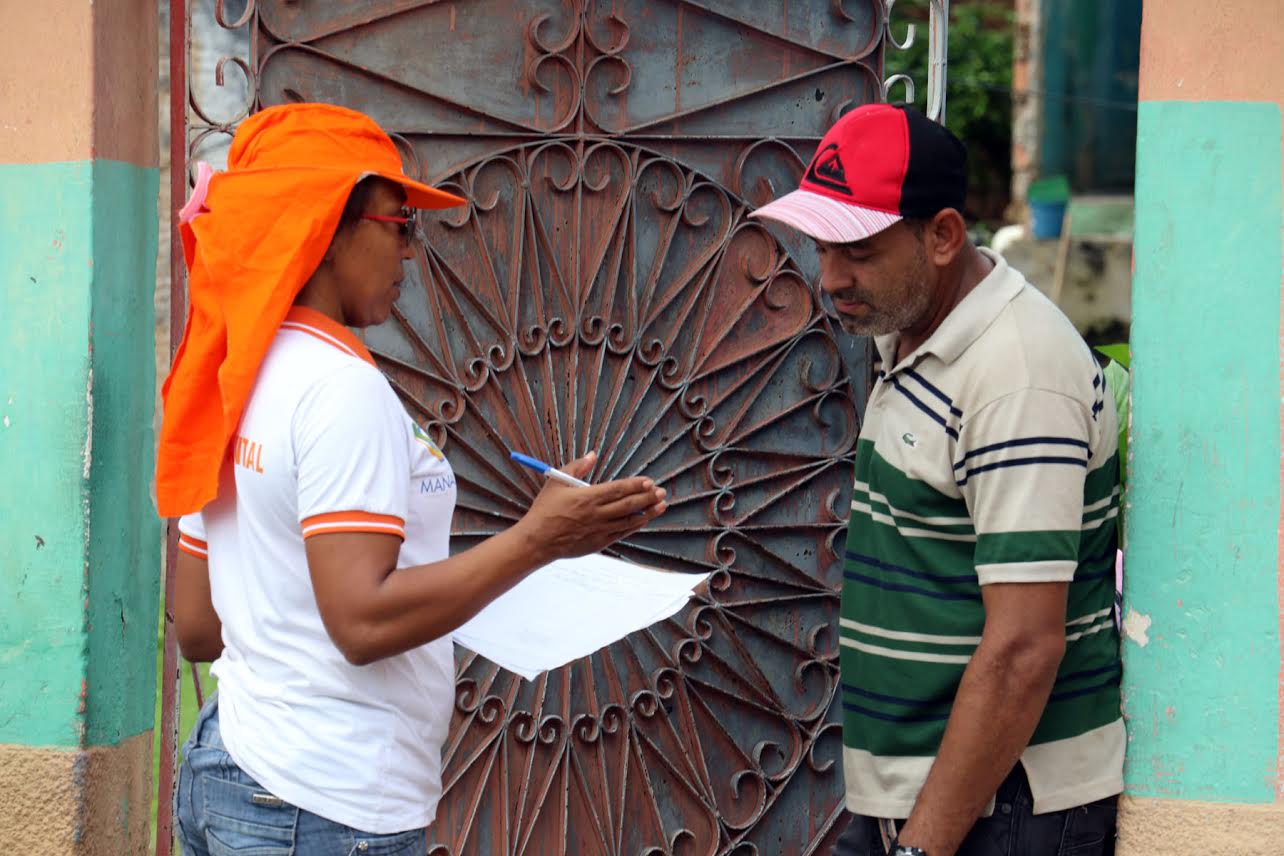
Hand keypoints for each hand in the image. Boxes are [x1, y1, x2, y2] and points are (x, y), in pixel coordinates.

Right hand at [516, 451, 666, 562]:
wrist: (537, 540)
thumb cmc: (545, 510)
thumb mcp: (556, 482)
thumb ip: (576, 467)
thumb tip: (592, 455)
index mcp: (587, 498)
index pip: (618, 489)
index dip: (635, 485)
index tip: (648, 481)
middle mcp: (596, 514)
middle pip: (628, 504)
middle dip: (647, 497)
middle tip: (661, 492)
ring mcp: (599, 530)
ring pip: (629, 520)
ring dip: (647, 512)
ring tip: (661, 505)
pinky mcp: (598, 542)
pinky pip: (622, 533)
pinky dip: (635, 525)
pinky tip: (643, 519)